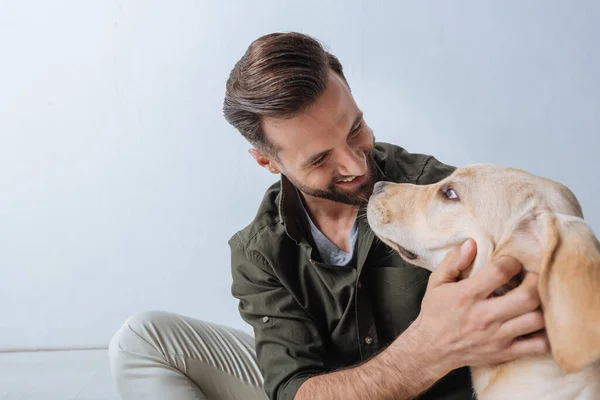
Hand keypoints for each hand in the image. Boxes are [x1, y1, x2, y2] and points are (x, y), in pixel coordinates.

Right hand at [410, 239, 548, 372]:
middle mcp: (484, 316)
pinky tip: (539, 323)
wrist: (431, 349)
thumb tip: (471, 243)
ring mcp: (497, 337)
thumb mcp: (436, 282)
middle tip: (530, 278)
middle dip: (535, 282)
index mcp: (467, 295)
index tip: (511, 262)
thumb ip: (453, 261)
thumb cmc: (435, 312)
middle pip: (527, 297)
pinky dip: (547, 334)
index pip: (500, 272)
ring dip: (542, 306)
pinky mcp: (505, 352)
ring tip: (535, 298)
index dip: (511, 262)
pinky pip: (538, 346)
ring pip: (537, 320)